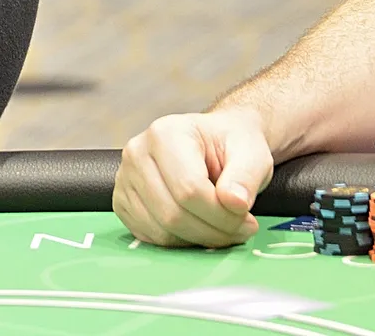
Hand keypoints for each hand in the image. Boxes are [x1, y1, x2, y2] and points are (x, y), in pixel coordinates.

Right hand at [114, 109, 273, 247]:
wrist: (213, 144)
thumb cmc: (230, 146)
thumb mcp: (252, 153)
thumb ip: (246, 177)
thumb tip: (235, 203)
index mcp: (165, 133)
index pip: (189, 189)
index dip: (222, 215)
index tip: (247, 219)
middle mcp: (137, 152)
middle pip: (172, 213)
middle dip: (213, 231)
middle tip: (241, 230)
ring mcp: (125, 177)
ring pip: (161, 229)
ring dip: (198, 239)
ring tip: (222, 228)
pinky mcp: (122, 200)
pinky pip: (149, 235)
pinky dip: (179, 241)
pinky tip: (198, 227)